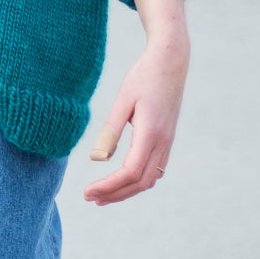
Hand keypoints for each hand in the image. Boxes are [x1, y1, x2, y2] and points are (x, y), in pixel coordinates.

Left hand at [83, 0, 188, 205]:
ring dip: (127, 191)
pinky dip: (138, 181)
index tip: (87, 191)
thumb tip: (97, 160)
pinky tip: (121, 182)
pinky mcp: (167, 138)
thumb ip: (111, 130)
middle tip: (89, 198)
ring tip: (102, 195)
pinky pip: (155, 169)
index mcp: (151, 133)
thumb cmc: (144, 76)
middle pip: (140, 182)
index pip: (130, 172)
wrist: (171, 61)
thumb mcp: (123, 100)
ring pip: (150, 178)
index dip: (108, 186)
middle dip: (115, 194)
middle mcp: (163, 142)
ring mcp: (168, 141)